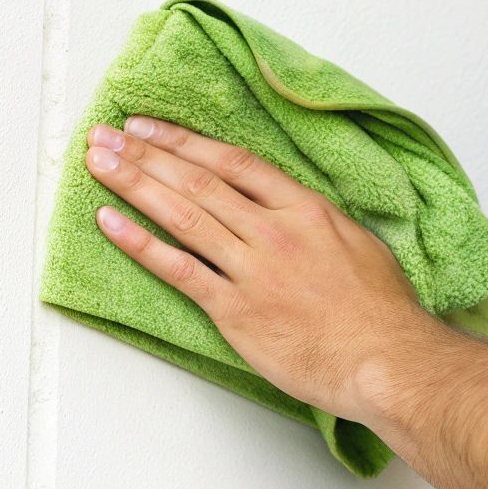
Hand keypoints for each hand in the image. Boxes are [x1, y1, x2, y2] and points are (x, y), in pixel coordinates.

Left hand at [84, 116, 447, 422]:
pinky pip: (178, 269)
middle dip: (145, 154)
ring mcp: (252, 269)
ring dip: (134, 184)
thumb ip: (318, 223)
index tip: (149, 128)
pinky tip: (110, 222)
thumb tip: (293, 211)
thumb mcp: (359, 245)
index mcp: (305, 209)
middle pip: (198, 180)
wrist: (388, 360)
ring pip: (182, 214)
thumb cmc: (382, 314)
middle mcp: (274, 231)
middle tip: (105, 136)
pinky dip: (140, 243)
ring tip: (99, 164)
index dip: (184, 141)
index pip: (233, 161)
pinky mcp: (236, 310)